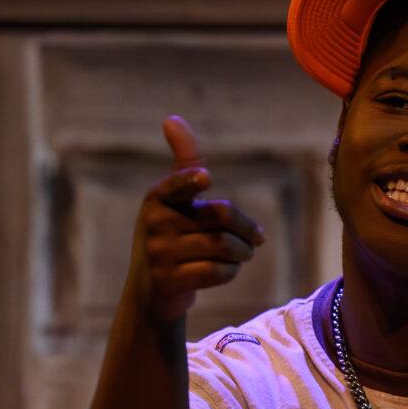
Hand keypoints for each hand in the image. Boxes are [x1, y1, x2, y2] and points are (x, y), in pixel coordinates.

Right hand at [130, 115, 269, 326]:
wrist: (152, 290)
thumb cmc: (171, 236)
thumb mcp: (173, 200)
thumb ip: (183, 163)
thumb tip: (172, 118)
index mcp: (158, 197)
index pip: (178, 183)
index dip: (191, 180)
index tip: (205, 178)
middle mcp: (154, 222)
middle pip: (220, 216)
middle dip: (246, 229)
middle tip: (255, 240)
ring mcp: (158, 253)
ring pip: (222, 246)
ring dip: (242, 253)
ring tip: (244, 255)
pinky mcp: (168, 280)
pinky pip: (216, 272)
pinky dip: (230, 272)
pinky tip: (227, 270)